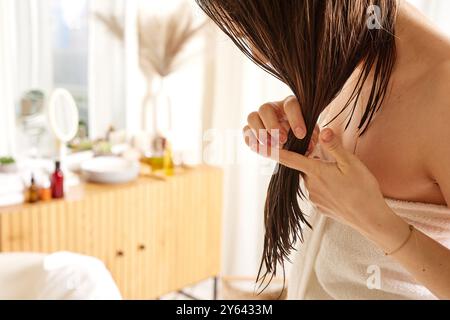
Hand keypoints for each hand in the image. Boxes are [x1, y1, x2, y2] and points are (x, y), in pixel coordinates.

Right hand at [243, 96, 319, 154]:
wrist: (292, 143)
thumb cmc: (303, 135)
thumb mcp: (312, 134)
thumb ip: (312, 138)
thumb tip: (309, 145)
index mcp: (289, 104)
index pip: (290, 105)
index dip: (295, 119)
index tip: (301, 135)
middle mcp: (272, 108)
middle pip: (265, 108)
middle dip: (273, 125)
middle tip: (282, 140)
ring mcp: (259, 117)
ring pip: (252, 117)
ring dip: (260, 132)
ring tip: (271, 145)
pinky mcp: (250, 129)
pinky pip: (245, 131)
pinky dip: (251, 139)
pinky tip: (261, 148)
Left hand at [244, 126, 409, 252]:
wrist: (371, 219)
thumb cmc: (363, 189)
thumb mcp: (351, 163)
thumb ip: (334, 146)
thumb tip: (322, 130)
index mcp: (315, 172)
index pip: (289, 159)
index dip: (272, 152)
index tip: (257, 146)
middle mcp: (310, 186)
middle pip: (304, 167)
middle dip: (313, 161)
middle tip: (333, 162)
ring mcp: (313, 199)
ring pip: (311, 180)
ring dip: (320, 175)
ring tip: (342, 179)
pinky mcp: (319, 208)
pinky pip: (317, 192)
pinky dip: (326, 188)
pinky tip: (341, 191)